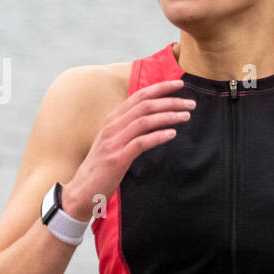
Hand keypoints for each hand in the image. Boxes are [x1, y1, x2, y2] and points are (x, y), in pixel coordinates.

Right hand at [63, 78, 195, 219]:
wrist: (83, 189)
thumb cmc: (102, 166)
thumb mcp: (114, 141)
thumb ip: (129, 128)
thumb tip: (153, 118)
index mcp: (113, 119)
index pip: (139, 96)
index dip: (160, 88)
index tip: (179, 84)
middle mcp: (112, 126)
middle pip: (145, 106)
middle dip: (170, 101)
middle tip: (191, 103)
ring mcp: (114, 142)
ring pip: (144, 121)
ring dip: (168, 116)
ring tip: (186, 116)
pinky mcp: (117, 158)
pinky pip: (140, 142)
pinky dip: (157, 136)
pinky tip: (172, 134)